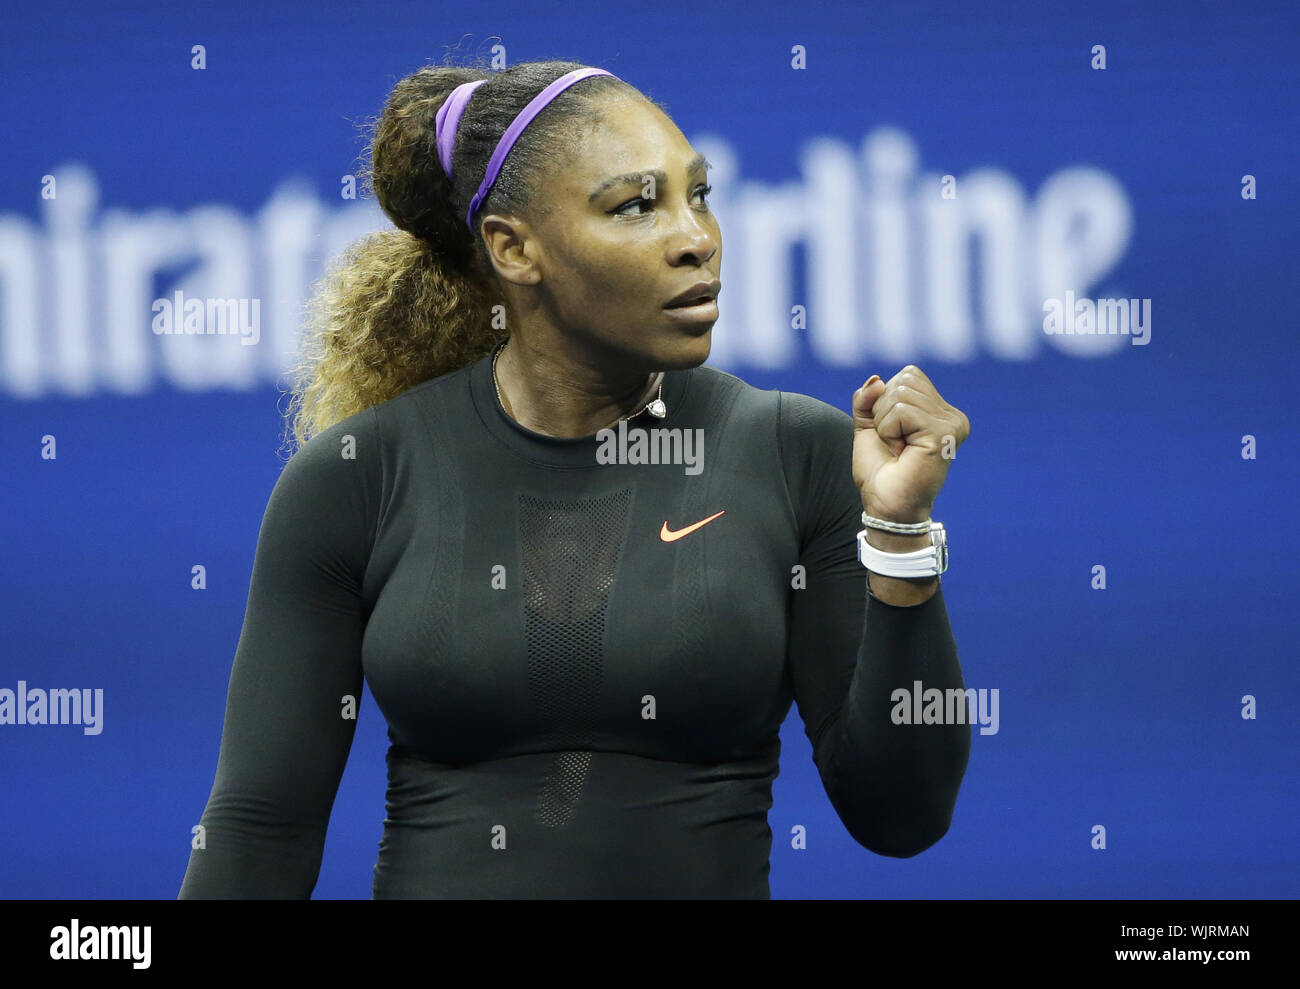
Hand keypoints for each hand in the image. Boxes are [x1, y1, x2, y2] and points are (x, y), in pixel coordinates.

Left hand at [852, 365, 969, 522]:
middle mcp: (952, 416)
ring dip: (885, 424)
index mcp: (941, 411)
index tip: (893, 434)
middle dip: (883, 412)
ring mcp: (952, 424)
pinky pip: (901, 410)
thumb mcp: (868, 425)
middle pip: (904, 380)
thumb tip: (876, 379)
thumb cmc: (880, 471)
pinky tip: (901, 452)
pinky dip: (889, 431)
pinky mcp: (943, 433)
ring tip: (898, 449)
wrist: (885, 506)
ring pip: (900, 393)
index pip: (909, 375)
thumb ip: (867, 398)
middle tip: (894, 443)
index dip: (885, 401)